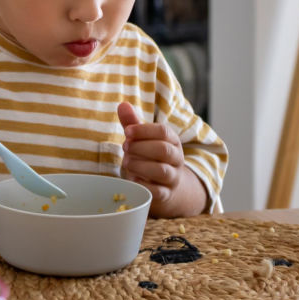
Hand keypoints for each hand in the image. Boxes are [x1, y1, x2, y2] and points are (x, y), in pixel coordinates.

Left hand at [117, 102, 205, 217]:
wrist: (167, 185)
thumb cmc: (150, 156)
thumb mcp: (142, 139)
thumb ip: (132, 123)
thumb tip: (122, 104)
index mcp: (172, 141)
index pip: (164, 132)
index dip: (144, 130)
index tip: (127, 131)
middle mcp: (176, 159)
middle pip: (164, 150)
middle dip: (141, 147)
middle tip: (124, 146)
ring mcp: (172, 178)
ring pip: (162, 171)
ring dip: (140, 165)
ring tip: (126, 162)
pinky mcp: (165, 195)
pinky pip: (157, 191)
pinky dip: (143, 185)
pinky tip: (132, 178)